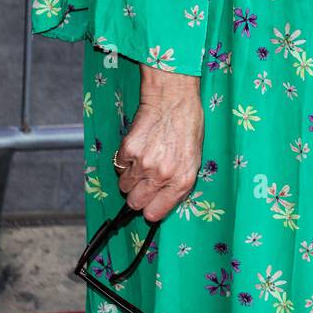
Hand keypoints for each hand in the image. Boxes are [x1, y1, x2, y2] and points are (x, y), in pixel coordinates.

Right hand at [114, 69, 203, 222]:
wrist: (174, 99)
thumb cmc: (188, 125)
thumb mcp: (193, 159)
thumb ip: (178, 182)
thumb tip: (162, 199)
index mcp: (183, 180)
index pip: (155, 213)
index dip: (151, 209)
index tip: (149, 204)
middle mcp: (162, 176)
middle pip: (135, 203)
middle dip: (137, 196)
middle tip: (143, 182)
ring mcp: (144, 164)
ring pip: (124, 186)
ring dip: (130, 178)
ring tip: (142, 161)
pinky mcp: (128, 150)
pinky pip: (118, 167)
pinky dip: (124, 161)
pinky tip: (138, 148)